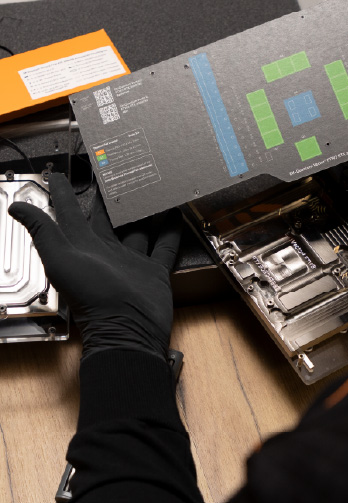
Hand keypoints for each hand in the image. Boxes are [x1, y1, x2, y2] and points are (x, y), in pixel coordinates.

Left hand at [8, 173, 181, 361]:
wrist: (127, 330)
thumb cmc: (92, 297)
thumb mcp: (61, 260)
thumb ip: (43, 232)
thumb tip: (16, 206)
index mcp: (82, 246)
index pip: (70, 213)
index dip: (64, 193)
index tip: (60, 174)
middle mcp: (106, 251)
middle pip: (108, 217)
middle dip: (111, 196)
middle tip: (118, 172)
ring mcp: (131, 261)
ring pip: (138, 229)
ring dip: (144, 211)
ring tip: (152, 189)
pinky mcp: (154, 272)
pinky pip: (163, 247)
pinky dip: (170, 232)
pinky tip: (175, 215)